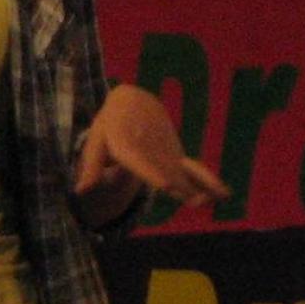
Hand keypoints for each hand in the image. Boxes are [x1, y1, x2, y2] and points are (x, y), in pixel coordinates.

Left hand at [76, 84, 228, 211]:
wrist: (134, 101)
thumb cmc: (110, 124)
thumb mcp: (96, 140)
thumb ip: (91, 165)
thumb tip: (81, 190)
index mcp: (127, 142)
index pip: (141, 159)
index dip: (153, 171)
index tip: (166, 185)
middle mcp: (151, 148)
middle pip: (167, 170)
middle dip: (181, 187)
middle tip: (195, 202)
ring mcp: (167, 151)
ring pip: (184, 171)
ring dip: (200, 186)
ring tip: (214, 200)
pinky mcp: (176, 155)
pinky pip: (194, 169)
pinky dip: (208, 181)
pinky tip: (224, 194)